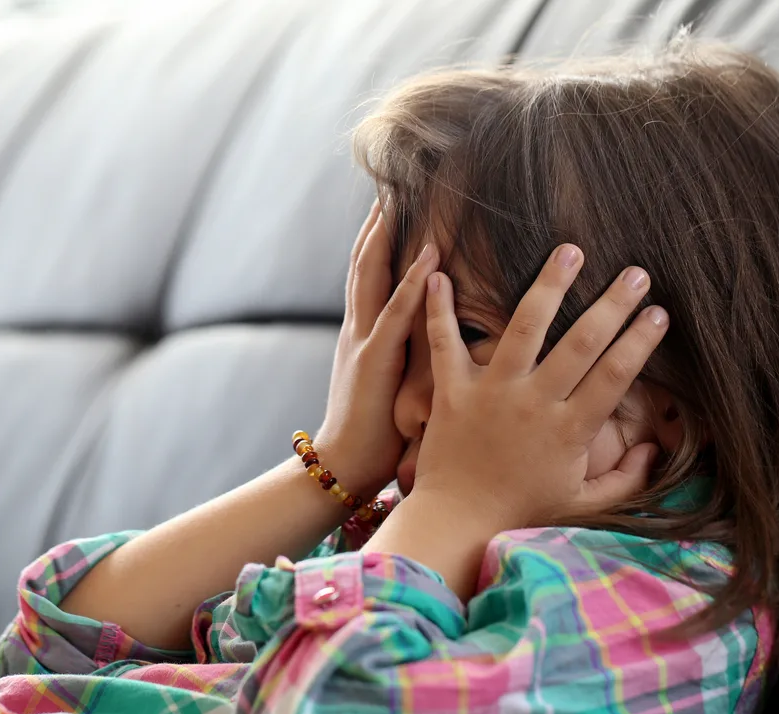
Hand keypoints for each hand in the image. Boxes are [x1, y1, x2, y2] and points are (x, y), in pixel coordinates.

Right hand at [314, 200, 437, 497]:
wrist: (342, 467)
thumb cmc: (374, 436)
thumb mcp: (390, 387)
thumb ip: (405, 359)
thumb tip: (436, 343)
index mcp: (362, 334)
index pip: (367, 273)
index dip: (376, 235)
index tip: (391, 200)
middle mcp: (358, 328)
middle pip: (363, 261)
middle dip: (377, 221)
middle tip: (394, 180)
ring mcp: (364, 341)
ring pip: (372, 275)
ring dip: (388, 234)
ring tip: (402, 195)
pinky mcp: (375, 361)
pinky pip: (395, 314)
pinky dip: (411, 280)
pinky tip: (429, 251)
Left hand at [412, 243, 667, 532]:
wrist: (455, 523)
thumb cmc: (520, 512)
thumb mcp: (582, 504)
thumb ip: (624, 481)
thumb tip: (655, 452)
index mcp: (569, 430)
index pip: (616, 376)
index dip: (641, 342)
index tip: (660, 313)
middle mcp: (535, 403)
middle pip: (582, 343)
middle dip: (613, 304)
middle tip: (636, 272)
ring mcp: (492, 392)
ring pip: (525, 327)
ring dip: (549, 285)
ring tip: (570, 251)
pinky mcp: (452, 391)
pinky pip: (445, 342)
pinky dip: (440, 308)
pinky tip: (438, 271)